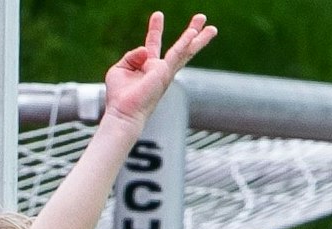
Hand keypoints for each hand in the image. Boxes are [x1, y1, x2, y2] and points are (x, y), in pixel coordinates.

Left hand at [103, 12, 217, 126]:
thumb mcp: (120, 69)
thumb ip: (132, 56)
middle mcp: (160, 69)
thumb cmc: (119, 96)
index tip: (158, 14)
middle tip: (201, 18)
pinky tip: (194, 33)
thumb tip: (145, 49)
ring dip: (198, 38)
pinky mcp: (165, 73)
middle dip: (191, 32)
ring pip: (185, 51)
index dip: (155, 28)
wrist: (123, 112)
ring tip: (211, 27)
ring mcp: (165, 72)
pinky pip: (178, 54)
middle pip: (180, 48)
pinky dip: (185, 42)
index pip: (153, 43)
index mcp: (148, 67)